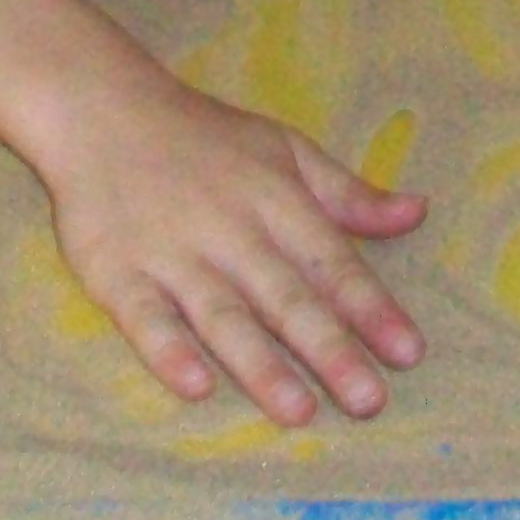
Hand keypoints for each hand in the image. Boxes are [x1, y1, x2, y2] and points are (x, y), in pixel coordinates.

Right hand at [33, 75, 426, 426]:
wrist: (101, 108)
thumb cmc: (205, 139)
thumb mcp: (284, 150)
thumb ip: (347, 194)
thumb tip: (418, 213)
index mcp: (276, 201)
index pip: (331, 261)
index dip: (371, 307)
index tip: (407, 352)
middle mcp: (230, 231)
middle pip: (285, 298)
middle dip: (328, 350)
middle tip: (368, 401)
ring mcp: (171, 253)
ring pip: (222, 316)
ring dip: (260, 364)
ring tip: (298, 411)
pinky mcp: (116, 271)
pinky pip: (144, 317)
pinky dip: (168, 350)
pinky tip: (195, 385)